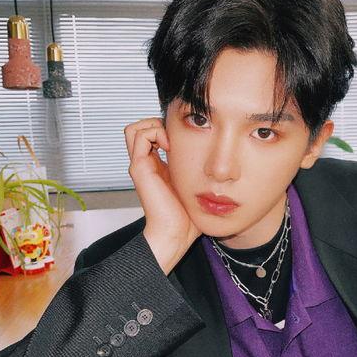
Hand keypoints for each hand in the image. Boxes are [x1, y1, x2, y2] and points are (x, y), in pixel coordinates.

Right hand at [124, 117, 201, 273]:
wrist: (176, 233)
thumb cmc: (188, 216)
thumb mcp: (196, 186)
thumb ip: (200, 173)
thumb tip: (221, 165)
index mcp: (157, 166)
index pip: (153, 135)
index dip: (168, 129)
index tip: (186, 139)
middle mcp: (146, 164)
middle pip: (140, 129)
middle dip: (157, 123)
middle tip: (175, 137)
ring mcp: (140, 165)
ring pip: (135, 129)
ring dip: (154, 126)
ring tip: (170, 141)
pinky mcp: (139, 168)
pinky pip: (140, 135)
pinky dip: (155, 133)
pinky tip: (169, 146)